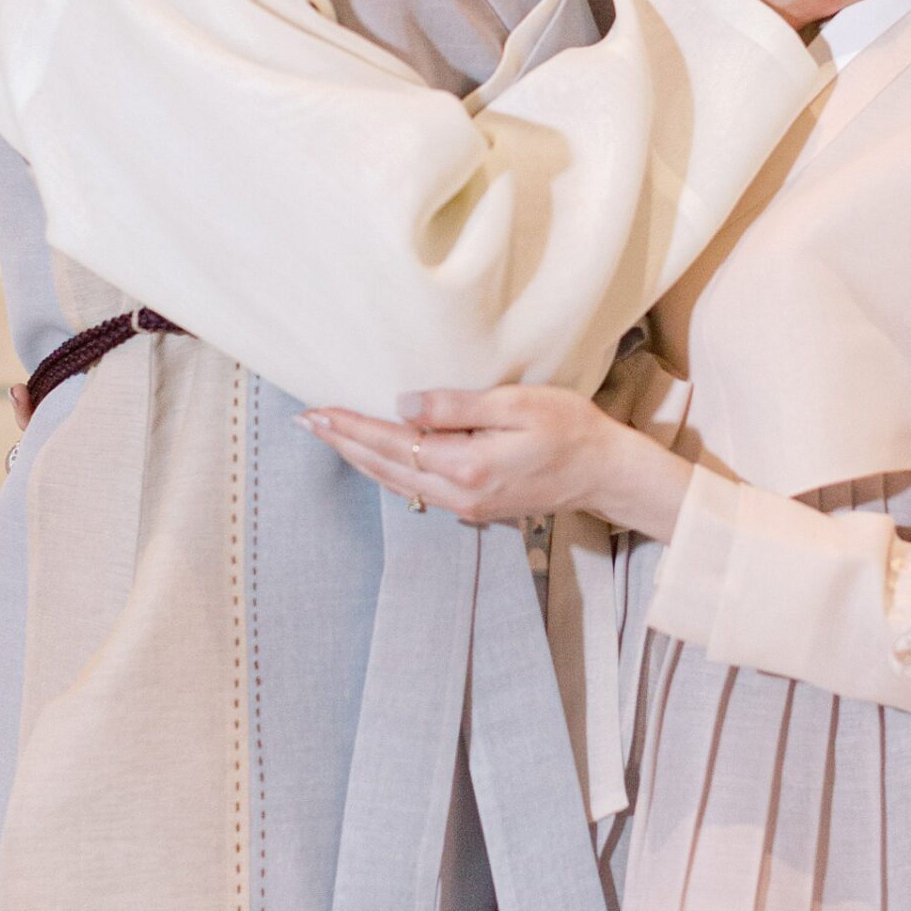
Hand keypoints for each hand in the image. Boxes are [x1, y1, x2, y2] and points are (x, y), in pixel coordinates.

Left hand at [303, 385, 694, 537]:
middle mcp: (458, 493)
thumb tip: (403, 405)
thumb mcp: (517, 404)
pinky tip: (375, 455)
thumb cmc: (570, 429)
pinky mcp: (474, 505)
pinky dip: (387, 469)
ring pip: (396, 482)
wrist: (605, 472)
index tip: (317, 413)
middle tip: (306, 422)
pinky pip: (416, 488)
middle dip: (343, 444)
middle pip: (384, 468)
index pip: (391, 443)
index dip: (350, 427)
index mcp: (465, 465)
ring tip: (330, 436)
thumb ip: (457, 406)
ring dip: (360, 458)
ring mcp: (465, 505)